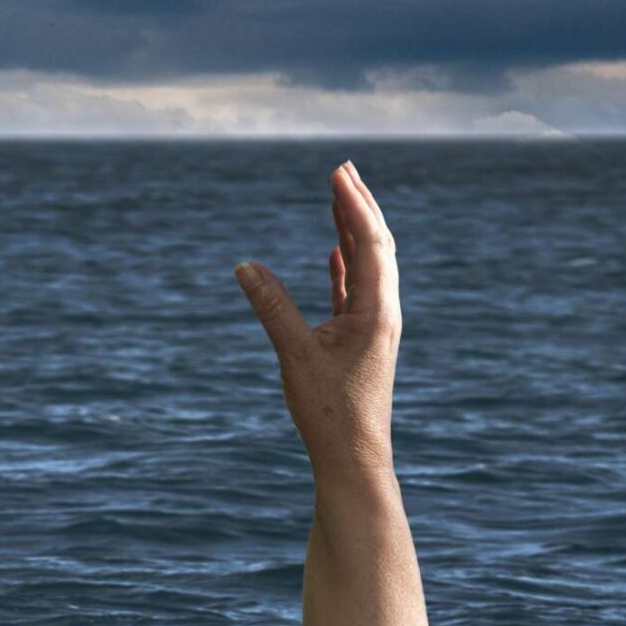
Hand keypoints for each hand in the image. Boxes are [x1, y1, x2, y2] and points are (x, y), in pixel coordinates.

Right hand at [235, 161, 401, 494]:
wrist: (353, 458)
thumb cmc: (329, 412)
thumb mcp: (294, 354)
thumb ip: (271, 306)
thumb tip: (244, 266)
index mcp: (375, 312)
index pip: (369, 244)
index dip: (352, 205)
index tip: (337, 172)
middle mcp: (381, 313)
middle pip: (376, 245)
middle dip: (359, 204)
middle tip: (343, 168)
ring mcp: (372, 326)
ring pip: (367, 264)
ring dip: (353, 228)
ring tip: (339, 195)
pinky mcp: (359, 340)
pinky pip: (355, 289)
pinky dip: (346, 262)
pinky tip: (335, 249)